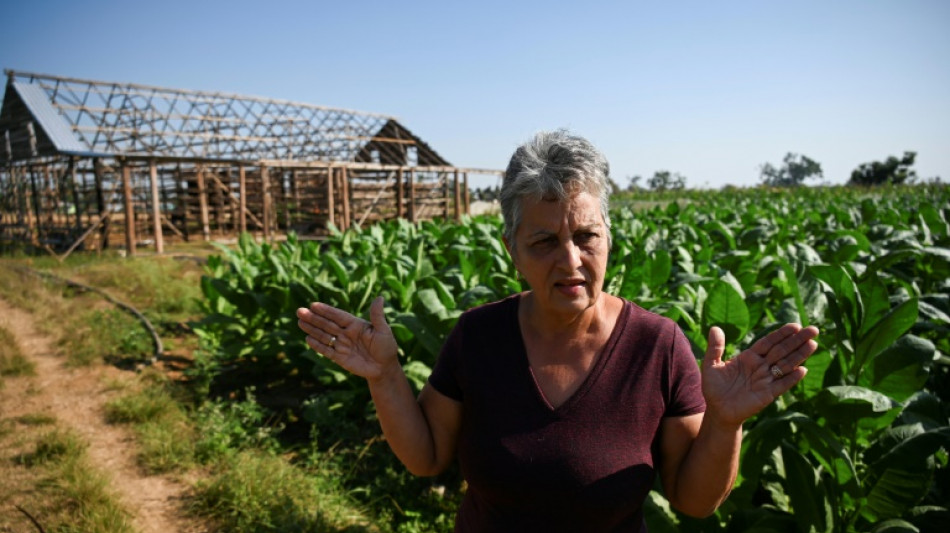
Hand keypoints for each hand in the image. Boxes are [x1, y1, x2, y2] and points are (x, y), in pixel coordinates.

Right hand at [296, 296, 398, 381]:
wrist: (384, 369)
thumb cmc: (387, 347)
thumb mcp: (383, 330)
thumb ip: (377, 316)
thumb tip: (380, 297)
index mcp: (355, 324)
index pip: (338, 316)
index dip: (326, 310)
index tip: (313, 305)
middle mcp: (346, 333)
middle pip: (327, 324)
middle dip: (313, 318)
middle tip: (299, 311)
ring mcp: (342, 345)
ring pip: (324, 335)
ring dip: (312, 329)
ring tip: (299, 322)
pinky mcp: (339, 358)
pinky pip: (326, 350)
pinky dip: (317, 345)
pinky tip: (308, 338)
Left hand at [701, 324, 818, 427]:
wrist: (717, 411)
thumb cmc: (714, 388)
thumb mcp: (711, 366)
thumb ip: (715, 347)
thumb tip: (715, 328)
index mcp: (749, 357)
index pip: (769, 342)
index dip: (782, 334)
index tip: (795, 325)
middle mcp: (761, 367)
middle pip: (782, 350)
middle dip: (797, 340)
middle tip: (813, 330)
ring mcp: (766, 380)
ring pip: (786, 365)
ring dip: (799, 355)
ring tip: (813, 344)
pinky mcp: (768, 394)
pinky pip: (782, 385)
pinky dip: (792, 378)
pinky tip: (802, 370)